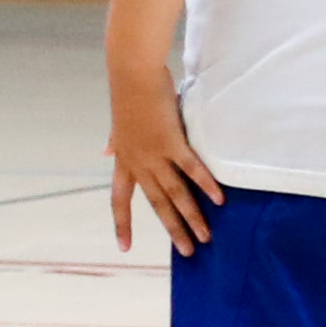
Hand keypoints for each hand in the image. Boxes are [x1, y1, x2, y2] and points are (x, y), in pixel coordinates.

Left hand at [109, 88, 221, 254]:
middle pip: (156, 204)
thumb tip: (105, 152)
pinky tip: (219, 200)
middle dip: (172, 229)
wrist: (132, 73)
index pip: (119, 200)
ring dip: (192, 216)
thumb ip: (115, 143)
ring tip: (206, 236)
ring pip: (175, 193)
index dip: (122, 223)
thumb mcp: (118, 125)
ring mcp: (154, 153)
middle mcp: (138, 162)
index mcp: (124, 160)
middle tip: (188, 253)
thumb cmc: (128, 96)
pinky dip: (206, 184)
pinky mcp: (172, 141)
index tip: (123, 247)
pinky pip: (191, 169)